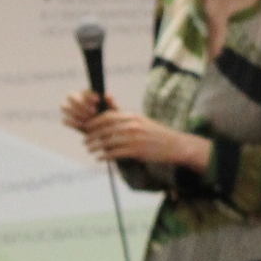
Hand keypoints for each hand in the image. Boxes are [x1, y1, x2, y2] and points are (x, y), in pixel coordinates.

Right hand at [61, 88, 111, 130]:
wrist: (106, 134)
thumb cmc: (110, 120)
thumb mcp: (113, 112)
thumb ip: (112, 104)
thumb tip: (108, 95)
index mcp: (87, 95)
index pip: (83, 91)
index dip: (89, 95)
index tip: (98, 101)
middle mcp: (77, 101)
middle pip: (70, 96)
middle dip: (80, 104)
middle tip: (93, 112)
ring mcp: (71, 112)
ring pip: (64, 106)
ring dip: (74, 112)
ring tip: (87, 119)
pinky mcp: (70, 122)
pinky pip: (65, 120)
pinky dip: (72, 122)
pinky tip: (83, 125)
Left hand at [81, 109, 211, 170]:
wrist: (175, 145)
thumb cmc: (156, 133)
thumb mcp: (141, 120)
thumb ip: (123, 114)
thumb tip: (108, 102)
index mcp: (132, 116)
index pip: (108, 116)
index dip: (95, 122)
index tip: (87, 128)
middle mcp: (132, 125)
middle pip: (105, 129)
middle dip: (92, 135)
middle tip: (85, 141)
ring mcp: (134, 138)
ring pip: (108, 141)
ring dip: (96, 146)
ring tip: (89, 150)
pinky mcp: (137, 151)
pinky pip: (116, 153)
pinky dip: (105, 155)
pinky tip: (99, 158)